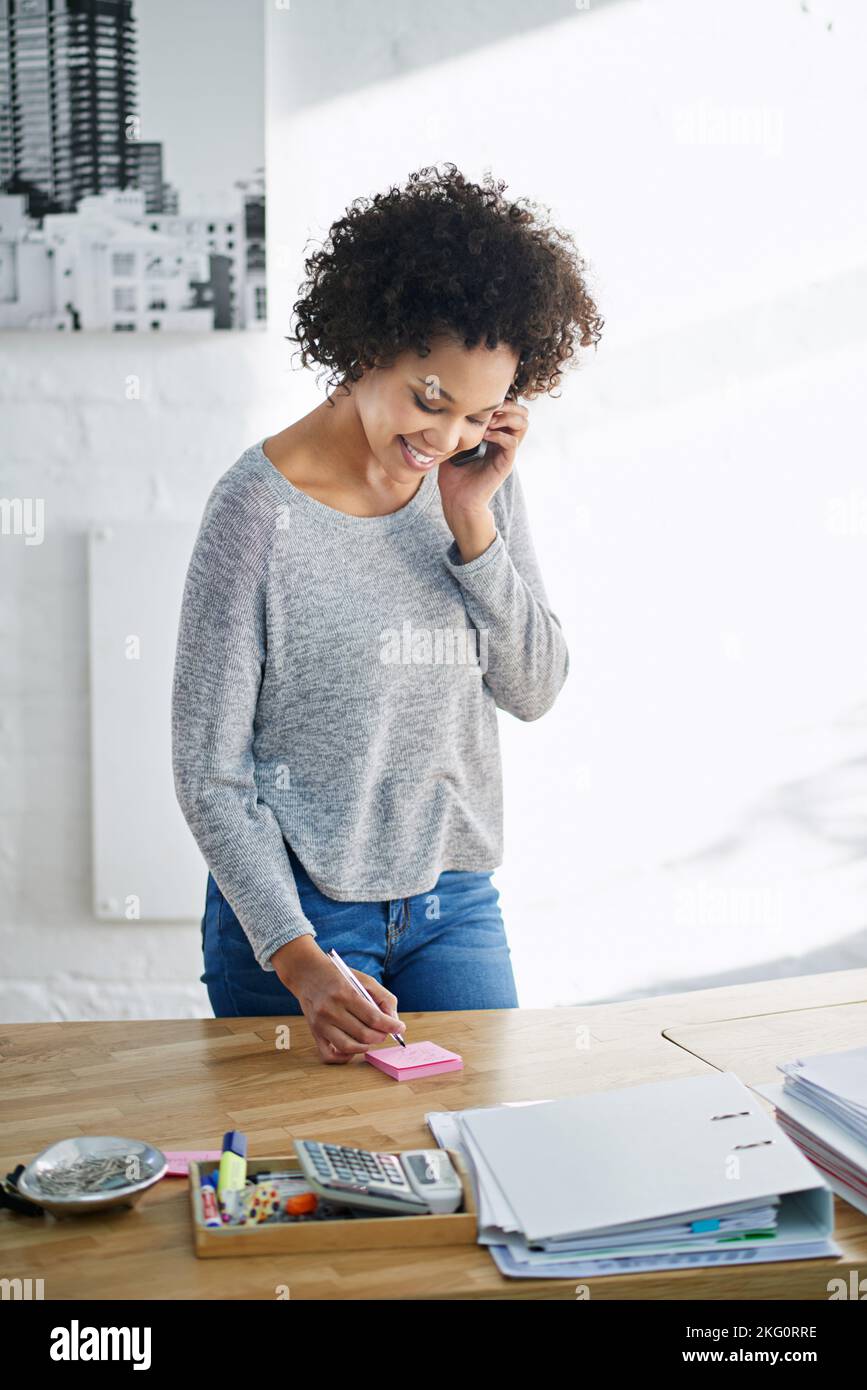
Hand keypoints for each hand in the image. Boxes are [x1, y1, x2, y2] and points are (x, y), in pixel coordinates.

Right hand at [272, 939, 405, 1065]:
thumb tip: (394, 1021)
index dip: (391, 1026)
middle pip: (364, 1034)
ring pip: (349, 1047)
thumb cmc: (338, 975)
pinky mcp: (314, 1032)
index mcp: (345, 993)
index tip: (400, 1028)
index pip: (374, 1018)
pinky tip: (354, 1048)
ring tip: (372, 1038)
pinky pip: (329, 1055)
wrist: (307, 973)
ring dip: (366, 1047)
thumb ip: (383, 998)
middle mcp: (331, 1010)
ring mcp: (320, 1024)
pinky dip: (344, 1057)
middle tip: (385, 1031)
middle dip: (381, 1036)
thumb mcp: (364, 979)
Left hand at [437, 401, 529, 561]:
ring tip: (489, 420)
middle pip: (521, 413)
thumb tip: (444, 411)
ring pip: (522, 424)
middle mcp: (503, 443)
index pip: (508, 410)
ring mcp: (506, 453)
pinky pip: (512, 442)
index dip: (500, 401)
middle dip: (508, 405)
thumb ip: (455, 429)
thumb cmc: (453, 477)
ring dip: (506, 417)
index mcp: (494, 438)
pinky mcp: (505, 464)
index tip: (482, 400)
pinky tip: (485, 435)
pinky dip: (500, 434)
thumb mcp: (452, 447)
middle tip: (491, 407)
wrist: (458, 502)